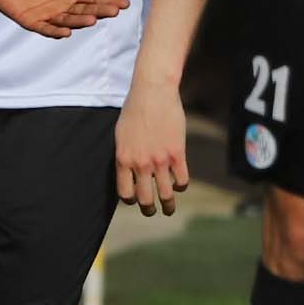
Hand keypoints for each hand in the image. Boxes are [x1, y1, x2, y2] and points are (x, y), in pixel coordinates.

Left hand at [0, 0, 130, 38]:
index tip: (124, 3)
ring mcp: (45, 14)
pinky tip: (66, 32)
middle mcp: (59, 5)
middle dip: (100, 11)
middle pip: (84, 11)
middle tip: (115, 11)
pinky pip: (45, 28)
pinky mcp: (30, 20)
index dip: (107, 0)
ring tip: (93, 19)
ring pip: (68, 20)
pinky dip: (55, 31)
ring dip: (80, 21)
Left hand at [115, 80, 189, 217]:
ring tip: (169, 209)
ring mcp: (160, 160)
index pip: (125, 193)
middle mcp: (141, 164)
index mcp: (123, 160)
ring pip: (166, 194)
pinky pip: (182, 180)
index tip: (135, 200)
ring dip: (168, 205)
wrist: (152, 93)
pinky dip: (181, 186)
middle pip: (145, 199)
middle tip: (151, 211)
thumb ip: (125, 155)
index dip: (130, 200)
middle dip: (148, 210)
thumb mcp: (121, 135)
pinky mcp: (178, 154)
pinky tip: (179, 185)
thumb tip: (128, 172)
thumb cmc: (134, 111)